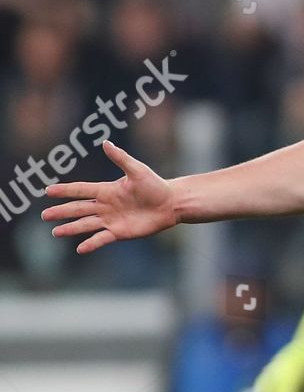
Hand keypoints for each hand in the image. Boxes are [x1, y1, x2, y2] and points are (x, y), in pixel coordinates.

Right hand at [41, 141, 177, 253]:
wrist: (171, 204)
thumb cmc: (156, 185)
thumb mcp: (137, 170)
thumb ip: (121, 158)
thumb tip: (105, 142)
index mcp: (106, 190)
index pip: (81, 190)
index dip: (65, 190)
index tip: (47, 190)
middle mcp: (105, 205)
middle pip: (78, 208)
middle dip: (62, 212)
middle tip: (45, 215)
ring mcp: (111, 220)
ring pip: (86, 224)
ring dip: (71, 228)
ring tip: (55, 232)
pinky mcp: (119, 232)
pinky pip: (101, 238)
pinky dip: (91, 244)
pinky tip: (80, 249)